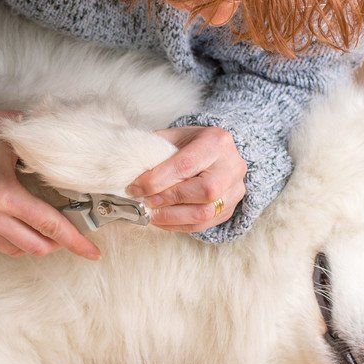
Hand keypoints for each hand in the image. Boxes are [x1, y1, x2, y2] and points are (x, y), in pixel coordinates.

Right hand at [0, 103, 100, 259]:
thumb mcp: (11, 131)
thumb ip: (42, 146)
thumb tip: (73, 151)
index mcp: (3, 194)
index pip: (49, 225)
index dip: (75, 241)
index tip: (93, 252)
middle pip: (35, 246)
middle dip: (58, 244)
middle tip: (73, 234)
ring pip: (15, 249)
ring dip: (36, 243)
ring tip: (47, 229)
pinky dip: (15, 239)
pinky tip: (22, 224)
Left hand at [126, 126, 246, 232]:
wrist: (218, 152)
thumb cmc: (191, 144)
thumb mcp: (174, 137)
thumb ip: (155, 151)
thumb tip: (129, 171)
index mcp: (216, 141)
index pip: (185, 165)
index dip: (157, 180)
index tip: (135, 187)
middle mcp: (232, 166)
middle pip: (203, 191)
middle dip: (167, 199)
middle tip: (145, 202)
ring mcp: (235, 190)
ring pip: (205, 212)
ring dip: (172, 217)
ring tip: (151, 214)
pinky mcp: (230, 208)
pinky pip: (204, 224)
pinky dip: (179, 226)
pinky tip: (162, 221)